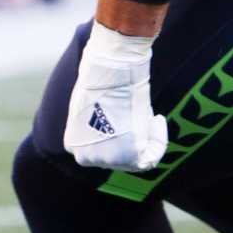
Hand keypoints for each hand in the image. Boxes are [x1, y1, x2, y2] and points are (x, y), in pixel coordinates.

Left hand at [63, 21, 167, 171]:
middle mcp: (85, 156)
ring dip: (147, 138)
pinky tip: (157, 119)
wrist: (110, 71)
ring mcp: (104, 159)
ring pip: (135, 160)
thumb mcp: (90, 108)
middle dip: (132, 140)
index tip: (126, 116)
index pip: (100, 152)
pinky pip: (151, 158)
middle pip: (117, 159)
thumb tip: (115, 129)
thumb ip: (98, 125)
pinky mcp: (127, 156)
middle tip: (140, 117)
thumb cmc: (101, 81)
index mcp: (73, 144)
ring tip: (149, 116)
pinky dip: (159, 140)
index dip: (118, 136)